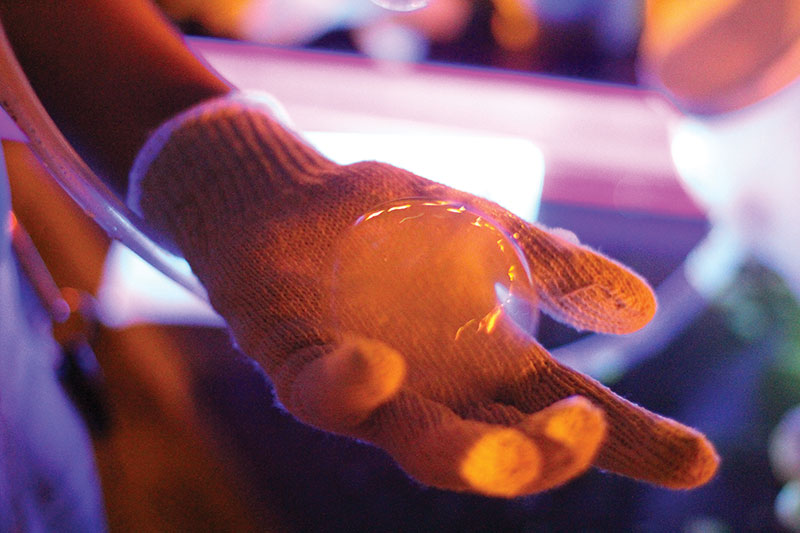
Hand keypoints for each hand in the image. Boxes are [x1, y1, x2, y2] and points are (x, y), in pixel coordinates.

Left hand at [132, 96, 718, 495]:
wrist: (293, 197)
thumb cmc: (390, 226)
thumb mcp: (484, 231)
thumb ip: (554, 270)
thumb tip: (641, 309)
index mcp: (484, 367)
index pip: (565, 414)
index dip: (630, 441)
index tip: (695, 459)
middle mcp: (432, 392)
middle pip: (500, 450)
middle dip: (545, 455)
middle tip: (583, 428)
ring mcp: (366, 388)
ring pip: (419, 444)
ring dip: (465, 454)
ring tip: (506, 449)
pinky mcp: (297, 365)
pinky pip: (321, 392)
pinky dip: (351, 386)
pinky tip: (377, 364)